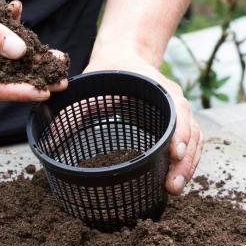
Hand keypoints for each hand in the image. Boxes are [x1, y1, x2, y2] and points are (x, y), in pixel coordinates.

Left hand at [85, 49, 202, 194]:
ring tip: (172, 189)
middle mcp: (174, 101)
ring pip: (194, 141)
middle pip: (191, 133)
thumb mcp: (92, 84)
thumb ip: (73, 110)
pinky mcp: (175, 124)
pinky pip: (190, 144)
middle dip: (185, 161)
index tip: (173, 154)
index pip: (179, 112)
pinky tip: (173, 180)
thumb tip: (51, 138)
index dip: (179, 133)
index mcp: (160, 88)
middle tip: (171, 186)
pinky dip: (186, 163)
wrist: (124, 56)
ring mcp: (178, 112)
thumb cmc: (109, 71)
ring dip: (187, 167)